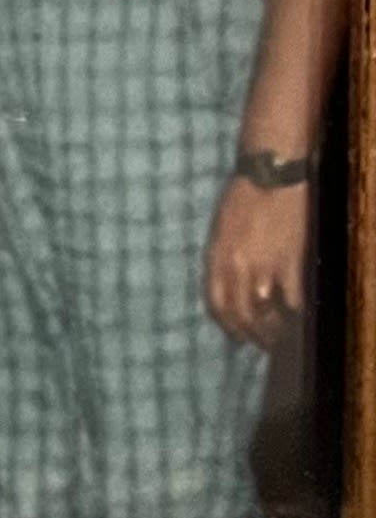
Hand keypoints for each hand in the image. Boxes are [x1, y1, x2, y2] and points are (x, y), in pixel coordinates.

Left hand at [205, 176, 308, 348]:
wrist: (271, 173)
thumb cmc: (244, 195)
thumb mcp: (221, 228)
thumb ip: (223, 257)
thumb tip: (229, 284)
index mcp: (215, 256)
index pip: (215, 303)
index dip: (226, 325)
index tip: (236, 336)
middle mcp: (234, 267)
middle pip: (239, 315)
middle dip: (250, 335)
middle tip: (262, 344)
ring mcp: (262, 267)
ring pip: (265, 315)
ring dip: (273, 331)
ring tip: (281, 337)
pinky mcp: (290, 263)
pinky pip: (293, 302)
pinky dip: (298, 315)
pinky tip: (302, 319)